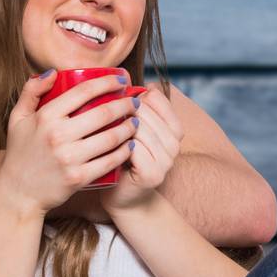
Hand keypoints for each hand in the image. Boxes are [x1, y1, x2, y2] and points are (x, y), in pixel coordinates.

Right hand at [0, 70, 138, 216]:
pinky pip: (110, 161)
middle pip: (103, 113)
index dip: (107, 82)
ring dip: (130, 127)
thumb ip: (31, 91)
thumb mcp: (17, 118)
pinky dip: (125, 152)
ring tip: (136, 121)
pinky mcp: (78, 178)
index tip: (121, 80)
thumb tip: (53, 72)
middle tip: (134, 102)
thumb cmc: (20, 153)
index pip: (83, 91)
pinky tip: (132, 145)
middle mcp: (57, 135)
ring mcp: (69, 158)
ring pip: (111, 137)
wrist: (18, 193)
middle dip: (125, 104)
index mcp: (45, 116)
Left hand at [101, 84, 183, 213]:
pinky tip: (107, 146)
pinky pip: (135, 150)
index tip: (119, 100)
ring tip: (101, 129)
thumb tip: (126, 78)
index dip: (136, 96)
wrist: (125, 198)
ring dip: (119, 127)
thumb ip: (136, 109)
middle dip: (123, 110)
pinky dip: (119, 145)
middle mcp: (174, 145)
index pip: (159, 100)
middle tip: (103, 114)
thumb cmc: (123, 159)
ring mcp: (166, 161)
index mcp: (174, 130)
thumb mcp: (133, 131)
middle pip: (147, 113)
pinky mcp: (153, 175)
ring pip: (140, 130)